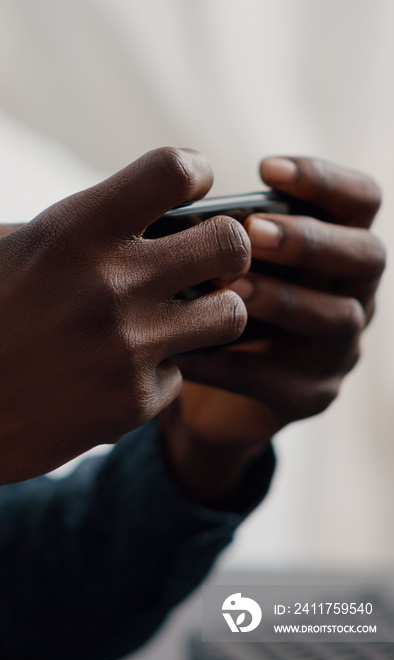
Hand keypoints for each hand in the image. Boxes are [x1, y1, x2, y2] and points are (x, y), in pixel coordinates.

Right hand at [0, 147, 249, 482]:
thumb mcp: (16, 247)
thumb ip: (88, 227)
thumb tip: (165, 214)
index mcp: (75, 230)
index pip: (174, 171)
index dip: (194, 171)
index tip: (189, 188)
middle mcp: (110, 285)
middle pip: (232, 244)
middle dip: (229, 248)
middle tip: (208, 261)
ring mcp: (127, 348)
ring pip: (231, 314)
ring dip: (212, 312)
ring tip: (180, 317)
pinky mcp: (133, 401)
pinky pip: (181, 372)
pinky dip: (159, 370)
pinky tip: (121, 371)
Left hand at [162, 157, 385, 506]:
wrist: (209, 395)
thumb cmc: (218, 308)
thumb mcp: (224, 265)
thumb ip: (221, 240)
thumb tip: (184, 215)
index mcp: (337, 251)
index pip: (362, 201)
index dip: (325, 180)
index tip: (266, 168)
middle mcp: (353, 296)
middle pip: (367, 256)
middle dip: (311, 240)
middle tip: (253, 233)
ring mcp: (337, 351)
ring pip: (337, 318)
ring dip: (283, 299)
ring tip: (231, 290)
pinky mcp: (310, 397)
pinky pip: (280, 380)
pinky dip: (233, 363)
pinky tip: (190, 351)